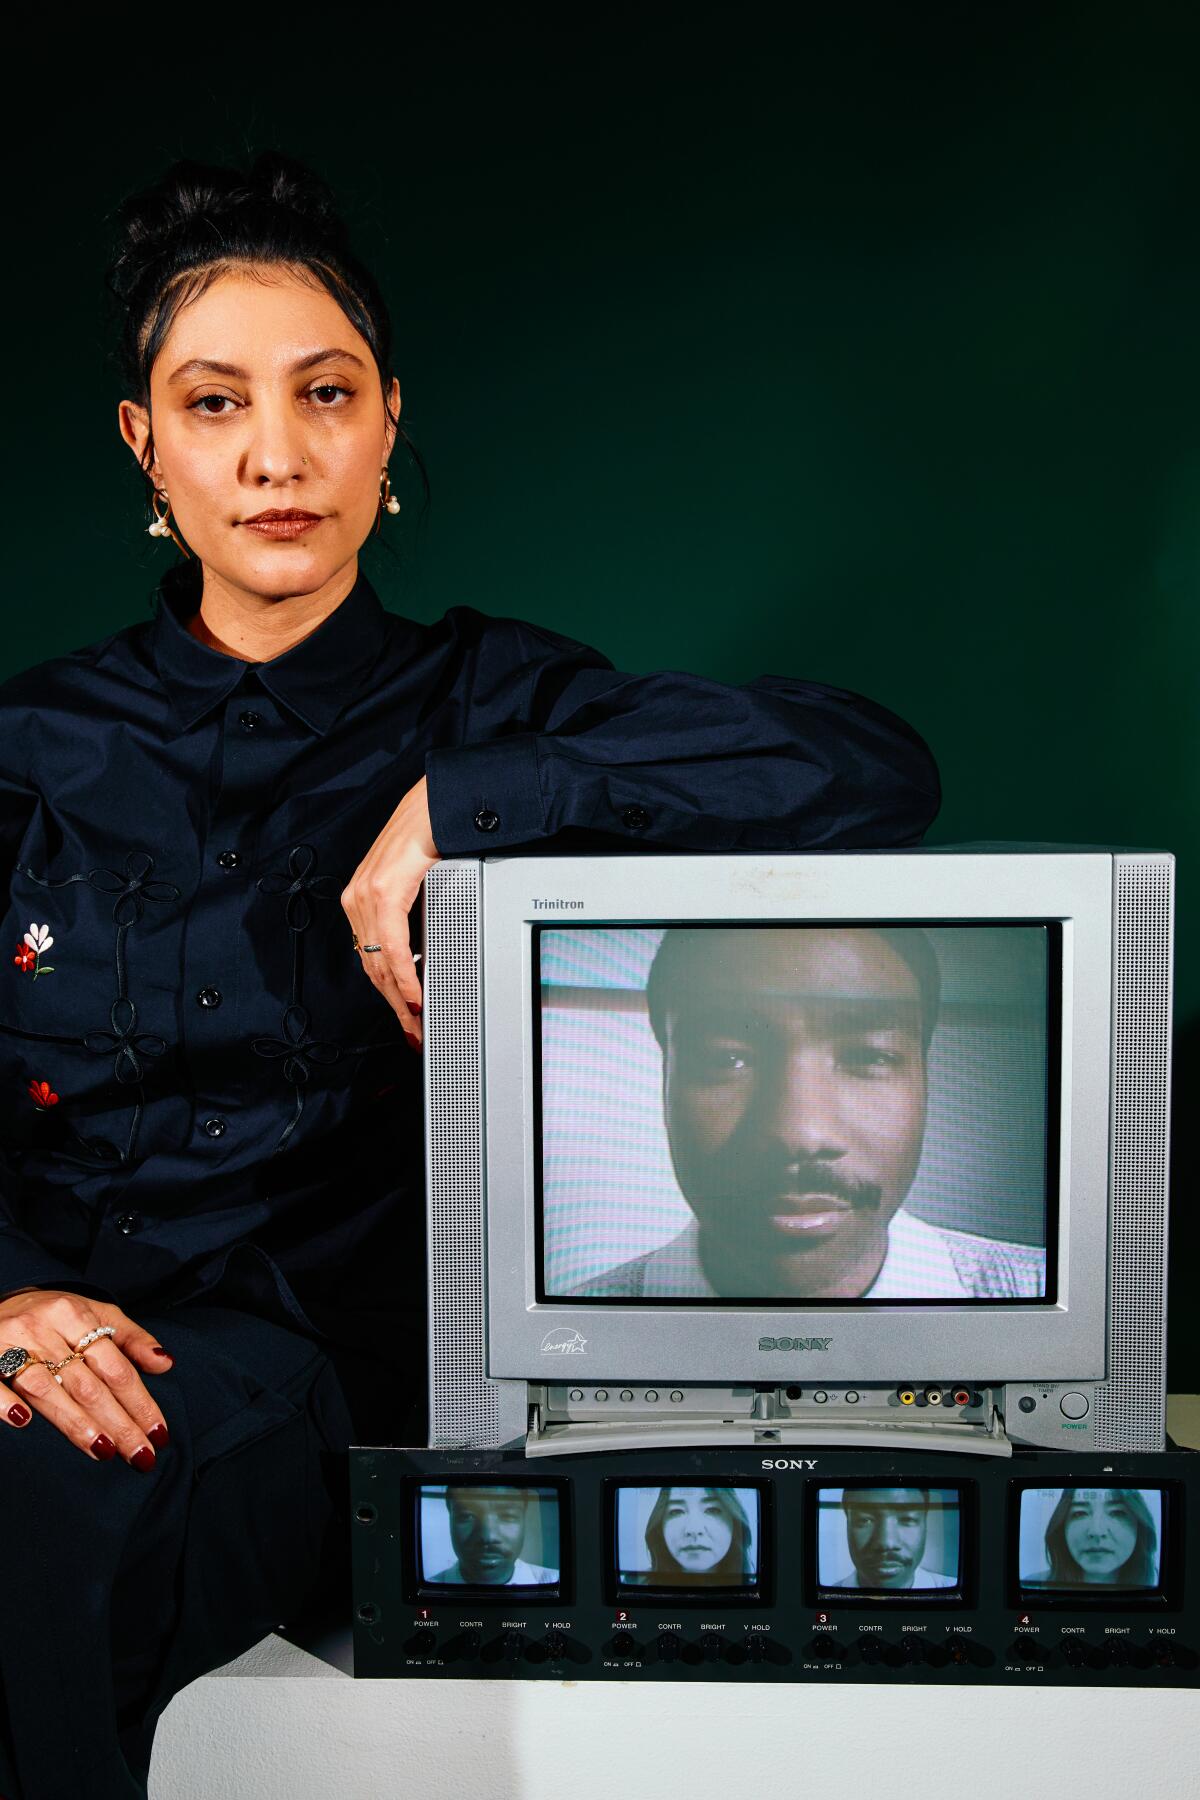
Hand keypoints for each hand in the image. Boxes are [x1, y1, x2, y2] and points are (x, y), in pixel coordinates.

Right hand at [0, 1289, 172, 1468]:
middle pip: (87, 1383)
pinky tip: (24, 1423)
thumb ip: (131, 1339)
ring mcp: (9, 1342)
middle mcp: (43, 1327)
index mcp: (75, 1314)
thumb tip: (165, 1364)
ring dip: (75, 1422)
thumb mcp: (95, 1313)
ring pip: (47, 1388)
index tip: (159, 1434)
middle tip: (140, 1456)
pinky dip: (5, 1403)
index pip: (116, 1367)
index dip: (140, 1402)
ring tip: (103, 1451)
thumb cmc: (53, 1313)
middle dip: (118, 1423)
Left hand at [340, 775, 439, 1045]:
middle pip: (373, 968)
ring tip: (416, 1022)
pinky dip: (405, 974)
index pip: (370, 959)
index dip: (386, 994)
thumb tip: (420, 953)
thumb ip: (409, 915)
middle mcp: (357, 899)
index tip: (404, 1018)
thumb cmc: (428, 834)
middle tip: (412, 1032)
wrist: (436, 803)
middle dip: (394, 1006)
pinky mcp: (383, 891)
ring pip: (380, 962)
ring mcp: (367, 895)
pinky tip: (415, 993)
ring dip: (400, 998)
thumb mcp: (413, 883)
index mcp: (361, 898)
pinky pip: (393, 945)